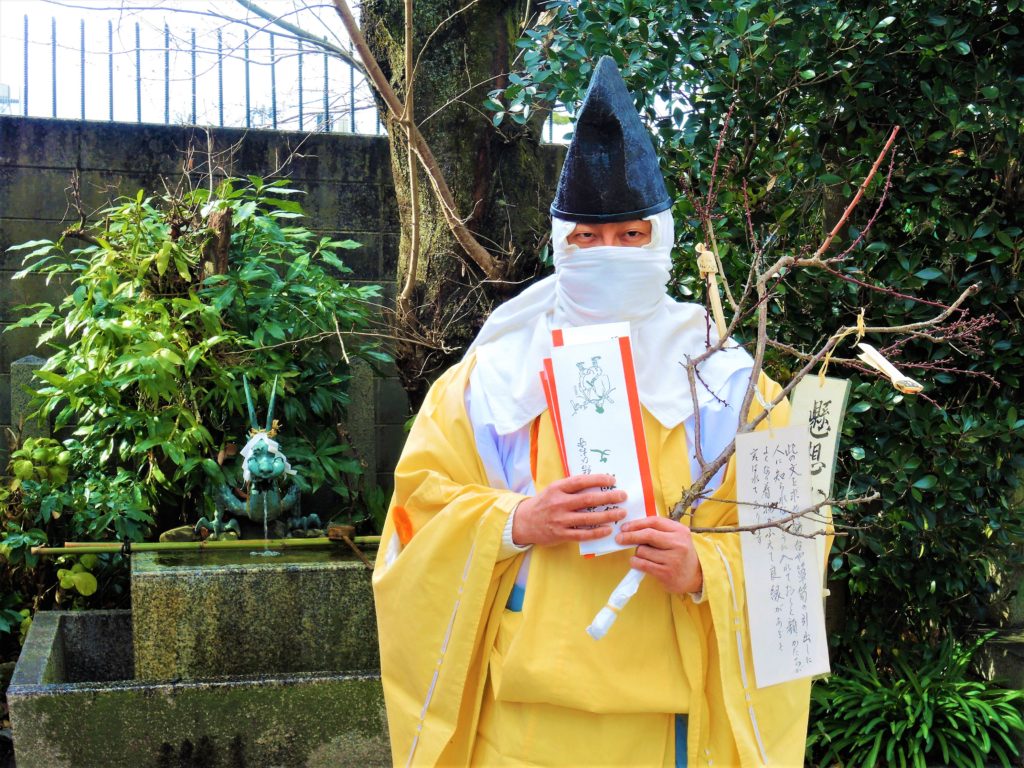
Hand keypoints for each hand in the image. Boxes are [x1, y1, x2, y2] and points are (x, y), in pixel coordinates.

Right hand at [512, 474, 626, 546]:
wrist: (523, 522)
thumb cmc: (543, 504)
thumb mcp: (553, 490)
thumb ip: (571, 488)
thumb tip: (597, 484)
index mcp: (557, 489)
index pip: (580, 482)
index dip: (597, 480)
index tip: (612, 480)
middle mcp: (559, 503)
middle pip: (588, 500)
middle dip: (608, 497)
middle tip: (623, 496)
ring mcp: (560, 520)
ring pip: (588, 518)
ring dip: (608, 515)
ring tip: (621, 513)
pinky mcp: (561, 534)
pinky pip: (583, 534)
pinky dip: (597, 532)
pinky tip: (608, 529)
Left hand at [616, 517, 701, 594]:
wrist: (695, 576)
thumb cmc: (680, 553)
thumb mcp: (676, 537)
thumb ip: (659, 530)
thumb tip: (632, 527)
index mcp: (679, 531)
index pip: (654, 521)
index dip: (637, 523)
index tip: (625, 527)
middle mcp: (678, 544)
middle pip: (648, 535)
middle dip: (630, 536)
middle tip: (619, 538)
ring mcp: (672, 559)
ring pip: (642, 550)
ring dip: (636, 552)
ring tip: (641, 555)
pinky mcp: (666, 573)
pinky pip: (642, 564)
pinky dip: (635, 562)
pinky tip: (636, 562)